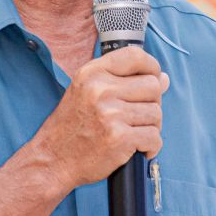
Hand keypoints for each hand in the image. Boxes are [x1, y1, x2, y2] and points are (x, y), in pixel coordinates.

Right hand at [35, 46, 168, 188]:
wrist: (53, 160)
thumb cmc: (72, 127)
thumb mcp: (88, 93)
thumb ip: (123, 82)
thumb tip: (163, 78)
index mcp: (92, 73)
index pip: (135, 56)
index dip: (151, 67)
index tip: (152, 80)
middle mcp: (100, 89)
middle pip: (152, 86)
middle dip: (152, 103)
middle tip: (138, 117)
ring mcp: (110, 113)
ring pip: (156, 113)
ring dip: (151, 127)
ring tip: (134, 134)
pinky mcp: (119, 138)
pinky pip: (154, 137)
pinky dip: (151, 147)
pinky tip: (138, 149)